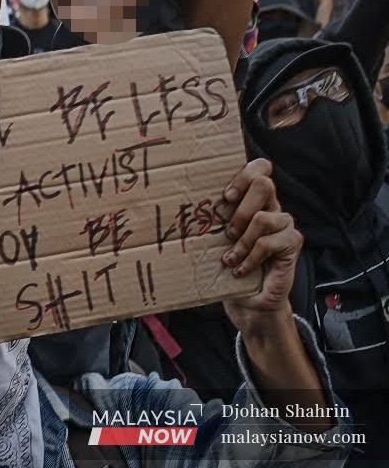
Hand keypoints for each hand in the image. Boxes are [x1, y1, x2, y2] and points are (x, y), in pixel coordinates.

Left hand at [218, 159, 302, 332]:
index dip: (244, 174)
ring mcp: (284, 224)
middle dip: (240, 208)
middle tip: (228, 231)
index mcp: (254, 200)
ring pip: (264, 217)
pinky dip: (250, 258)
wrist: (248, 300)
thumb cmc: (228, 264)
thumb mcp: (214, 237)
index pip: (260, 168)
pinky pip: (269, 242)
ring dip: (242, 241)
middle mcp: (272, 207)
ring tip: (230, 257)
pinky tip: (241, 269)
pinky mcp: (292, 242)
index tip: (225, 196)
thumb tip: (175, 204)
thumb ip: (210, 218)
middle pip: (264, 183)